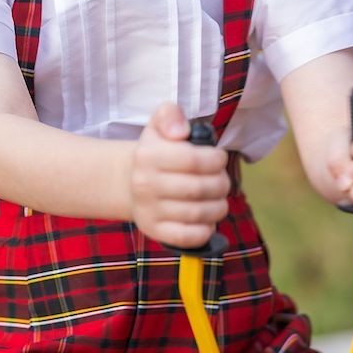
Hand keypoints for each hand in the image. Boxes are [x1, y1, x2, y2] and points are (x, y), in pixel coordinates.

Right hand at [130, 102, 230, 248]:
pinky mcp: (154, 231)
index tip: (220, 158)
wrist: (130, 181)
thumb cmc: (156, 151)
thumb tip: (181, 131)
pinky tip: (207, 219)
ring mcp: (148, 210)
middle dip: (221, 183)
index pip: (194, 160)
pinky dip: (206, 229)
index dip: (216, 159)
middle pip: (199, 188)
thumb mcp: (158, 123)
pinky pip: (188, 237)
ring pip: (198, 214)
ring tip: (218, 198)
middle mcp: (144, 184)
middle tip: (222, 180)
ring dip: (219, 206)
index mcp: (148, 155)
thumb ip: (170, 114)